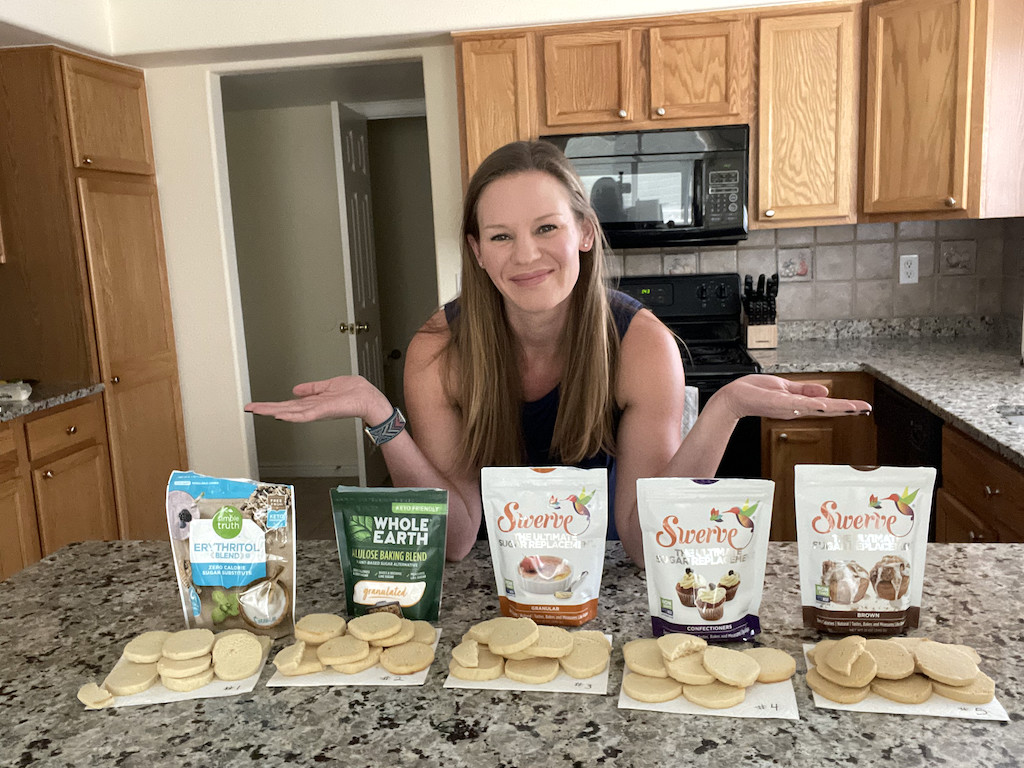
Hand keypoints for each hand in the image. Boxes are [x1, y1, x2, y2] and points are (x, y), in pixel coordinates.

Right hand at [244, 375, 391, 423]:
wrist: (369, 399)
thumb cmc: (356, 393)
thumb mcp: (329, 385)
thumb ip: (312, 388)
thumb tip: (296, 389)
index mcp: (313, 402)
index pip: (288, 404)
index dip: (271, 404)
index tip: (256, 404)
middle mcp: (312, 408)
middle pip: (284, 409)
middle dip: (266, 408)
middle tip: (248, 408)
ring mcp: (317, 411)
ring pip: (290, 412)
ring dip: (273, 411)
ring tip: (258, 410)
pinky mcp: (324, 411)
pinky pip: (305, 414)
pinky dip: (293, 415)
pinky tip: (281, 414)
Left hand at [714, 374, 871, 420]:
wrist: (736, 396)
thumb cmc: (755, 391)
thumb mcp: (785, 387)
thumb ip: (804, 390)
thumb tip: (825, 392)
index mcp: (798, 403)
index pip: (826, 405)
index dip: (844, 406)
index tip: (862, 407)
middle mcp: (797, 408)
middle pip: (827, 409)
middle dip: (847, 409)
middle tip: (866, 409)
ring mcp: (790, 407)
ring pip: (818, 408)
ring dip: (837, 407)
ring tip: (855, 407)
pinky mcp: (781, 404)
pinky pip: (800, 404)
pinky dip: (813, 405)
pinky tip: (826, 404)